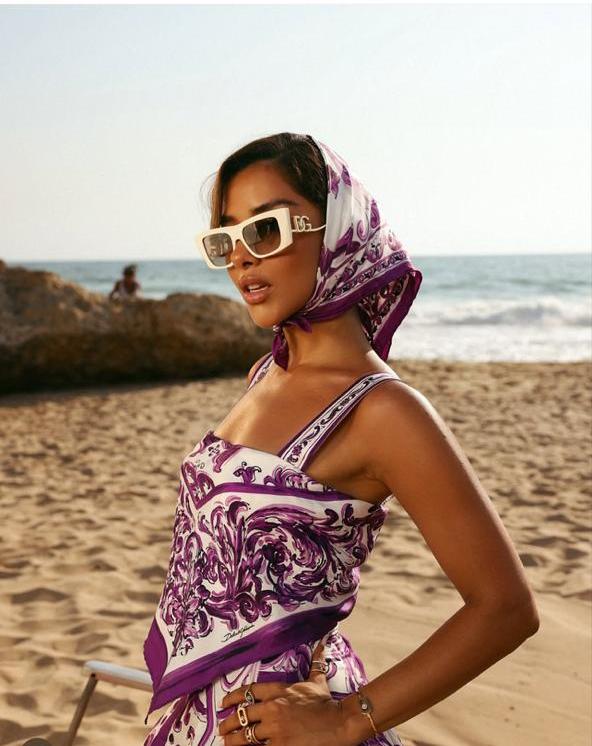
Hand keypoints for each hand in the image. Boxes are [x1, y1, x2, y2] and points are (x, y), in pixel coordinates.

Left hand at [217, 639, 354, 745]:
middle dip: (228, 722)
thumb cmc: (327, 702)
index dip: (233, 697)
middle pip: (242, 715)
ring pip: (246, 735)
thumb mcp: (317, 680)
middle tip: (222, 727)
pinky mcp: (279, 745)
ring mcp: (274, 728)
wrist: (339, 723)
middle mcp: (272, 708)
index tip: (224, 703)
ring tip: (226, 742)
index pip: (249, 691)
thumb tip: (322, 643)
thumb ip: (316, 662)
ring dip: (234, 740)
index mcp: (279, 690)